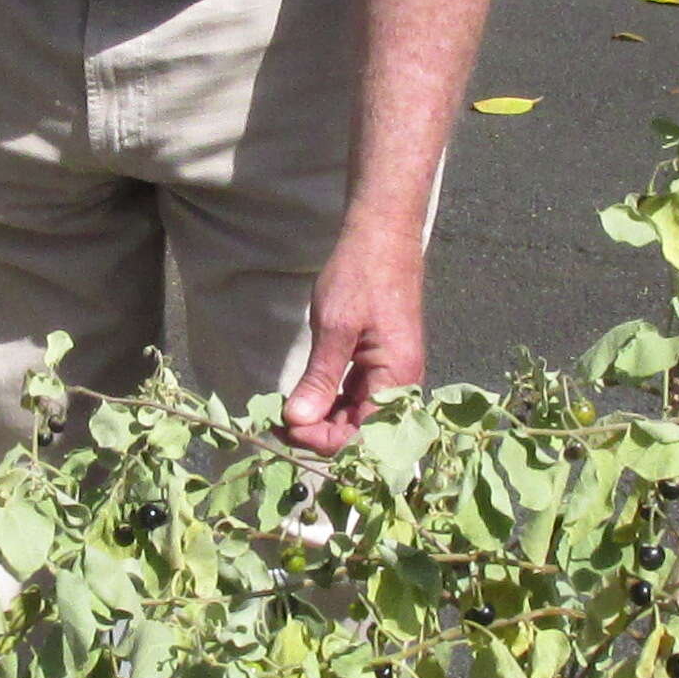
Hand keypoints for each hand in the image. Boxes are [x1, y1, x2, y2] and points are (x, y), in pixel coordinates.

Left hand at [283, 220, 427, 455]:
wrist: (382, 236)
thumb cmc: (361, 276)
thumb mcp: (334, 328)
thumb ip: (320, 378)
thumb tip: (298, 422)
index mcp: (398, 378)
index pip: (363, 436)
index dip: (323, 441)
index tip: (285, 430)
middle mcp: (401, 384)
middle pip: (362, 431)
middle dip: (320, 434)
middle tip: (277, 425)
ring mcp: (391, 374)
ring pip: (357, 415)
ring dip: (323, 420)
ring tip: (284, 414)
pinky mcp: (380, 363)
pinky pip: (356, 396)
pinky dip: (330, 401)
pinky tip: (304, 398)